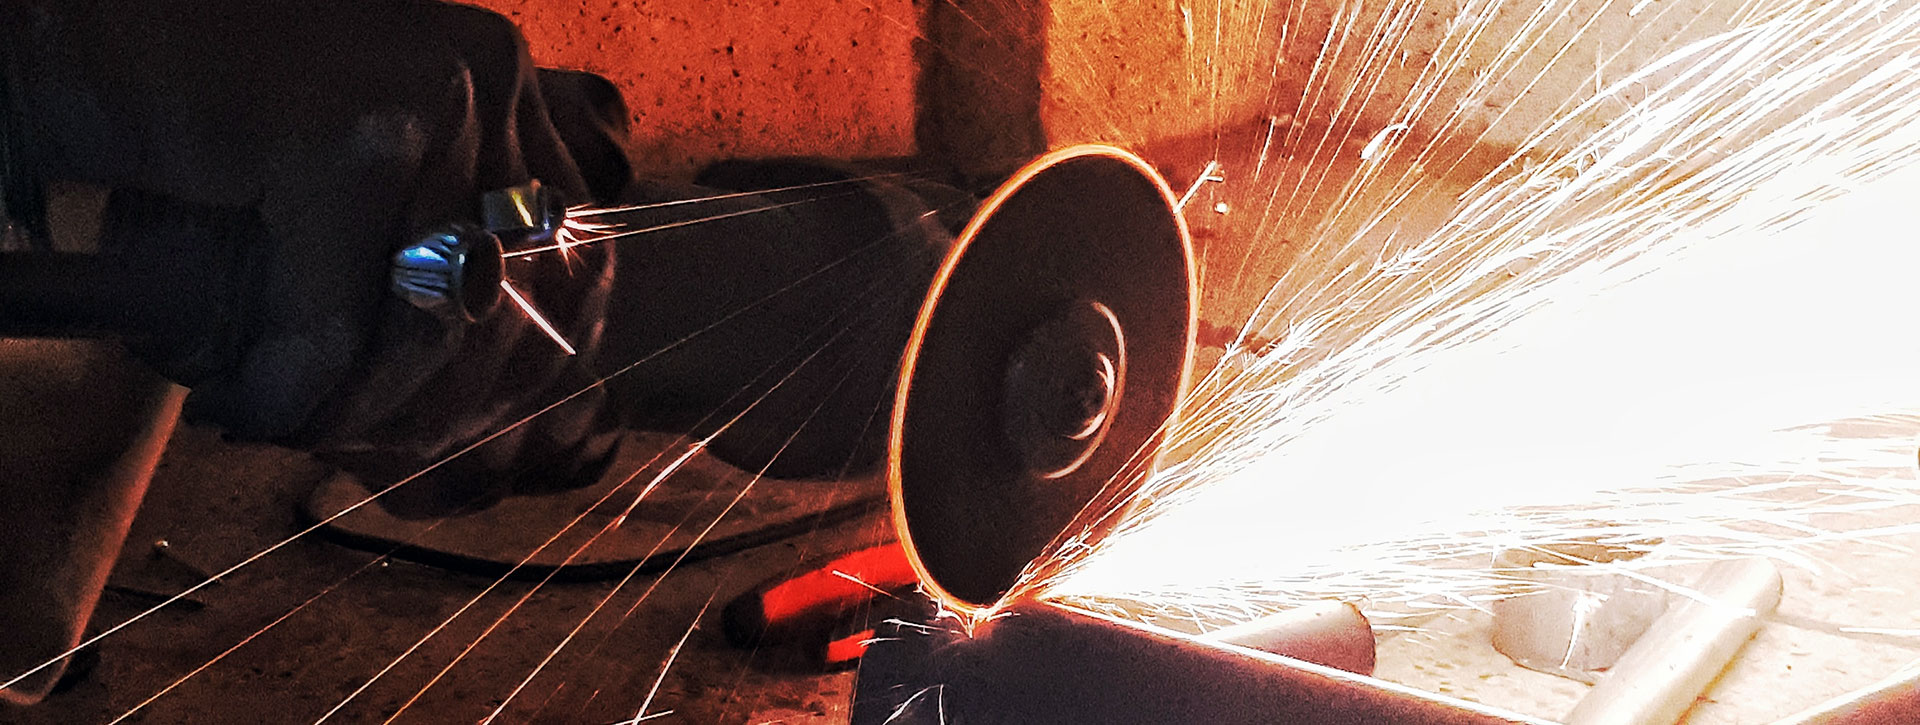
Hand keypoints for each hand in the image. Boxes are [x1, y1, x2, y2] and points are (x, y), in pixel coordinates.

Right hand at [4, 0, 620, 440]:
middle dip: (445, 408)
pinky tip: (248, 403)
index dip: (527, 373)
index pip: (576, 263)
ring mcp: (428, 100)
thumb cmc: (215, 111)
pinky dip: (288, 387)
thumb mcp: (363, 170)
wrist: (86, 37)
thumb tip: (518, 399)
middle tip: (362, 448)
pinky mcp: (342, 140)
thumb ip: (438, 241)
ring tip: (293, 425)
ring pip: (438, 325)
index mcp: (509, 86)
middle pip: (525, 305)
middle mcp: (490, 78)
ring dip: (362, 410)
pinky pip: (335, 322)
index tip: (456, 431)